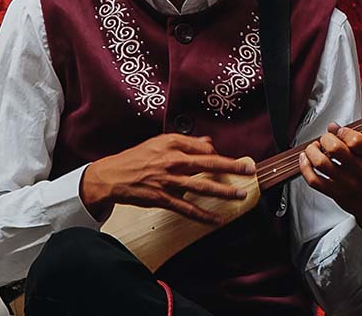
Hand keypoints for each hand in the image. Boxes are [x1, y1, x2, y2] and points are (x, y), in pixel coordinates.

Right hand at [80, 133, 255, 223]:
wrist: (113, 175)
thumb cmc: (136, 158)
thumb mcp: (159, 143)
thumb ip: (185, 143)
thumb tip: (207, 142)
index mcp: (172, 143)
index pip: (203, 147)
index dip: (219, 154)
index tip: (233, 161)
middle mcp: (172, 160)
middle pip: (208, 163)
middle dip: (232, 167)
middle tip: (249, 170)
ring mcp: (168, 180)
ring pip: (202, 185)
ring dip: (224, 191)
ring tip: (240, 195)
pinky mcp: (163, 198)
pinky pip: (188, 208)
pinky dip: (203, 215)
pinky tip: (217, 219)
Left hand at [299, 123, 361, 239]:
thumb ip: (356, 138)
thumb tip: (333, 127)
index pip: (355, 139)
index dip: (342, 132)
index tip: (339, 132)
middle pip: (335, 149)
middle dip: (325, 139)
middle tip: (325, 140)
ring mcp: (349, 184)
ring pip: (321, 163)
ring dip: (312, 151)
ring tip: (313, 148)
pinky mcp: (337, 195)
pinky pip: (314, 181)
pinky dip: (305, 167)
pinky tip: (306, 160)